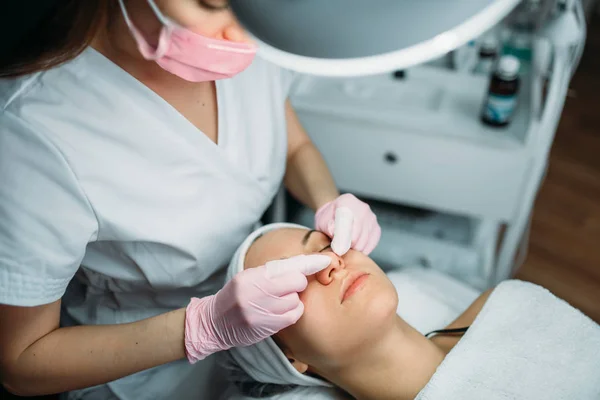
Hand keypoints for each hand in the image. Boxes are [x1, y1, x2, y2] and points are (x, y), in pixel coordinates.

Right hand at [184, 254, 330, 362]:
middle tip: (290, 286)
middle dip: (298, 283)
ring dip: (293, 300)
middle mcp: (255, 293)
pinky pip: (293, 316)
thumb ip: (273, 271)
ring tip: (279, 300)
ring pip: (295, 301)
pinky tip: (282, 310)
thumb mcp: (249, 276)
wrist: (215, 322)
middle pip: (296, 282)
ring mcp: (260, 312)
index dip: (308, 264)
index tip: (323, 261)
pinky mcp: (266, 327)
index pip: (286, 267)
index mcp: (251, 276)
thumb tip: (302, 264)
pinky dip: (292, 312)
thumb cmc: (237, 295)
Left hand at [314, 193, 380, 255]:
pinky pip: (371, 244)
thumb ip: (328, 226)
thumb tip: (336, 234)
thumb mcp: (322, 221)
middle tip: (338, 249)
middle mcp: (363, 208)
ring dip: (354, 249)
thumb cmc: (328, 218)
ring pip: (364, 242)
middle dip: (346, 246)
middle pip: (357, 234)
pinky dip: (362, 250)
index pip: (347, 221)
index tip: (337, 250)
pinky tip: (354, 249)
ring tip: (345, 247)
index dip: (342, 238)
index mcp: (347, 201)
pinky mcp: (377, 229)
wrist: (337, 214)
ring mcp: (372, 218)